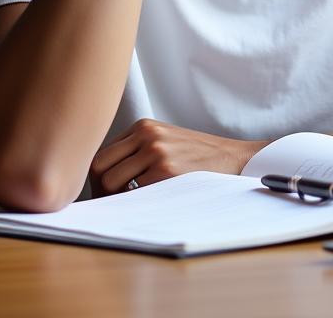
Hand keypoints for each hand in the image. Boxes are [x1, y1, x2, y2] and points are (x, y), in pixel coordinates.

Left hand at [89, 118, 268, 195]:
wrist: (233, 158)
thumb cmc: (196, 156)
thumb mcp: (165, 140)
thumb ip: (136, 150)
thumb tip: (99, 181)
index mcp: (144, 126)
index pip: (101, 155)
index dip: (98, 180)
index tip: (107, 195)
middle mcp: (148, 134)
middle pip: (99, 167)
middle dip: (99, 191)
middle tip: (112, 206)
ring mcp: (157, 151)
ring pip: (110, 183)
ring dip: (115, 200)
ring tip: (130, 207)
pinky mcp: (166, 171)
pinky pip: (132, 194)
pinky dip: (134, 204)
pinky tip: (149, 205)